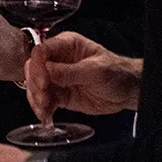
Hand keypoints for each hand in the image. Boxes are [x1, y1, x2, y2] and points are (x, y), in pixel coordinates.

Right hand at [25, 31, 141, 122]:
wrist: (127, 91)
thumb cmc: (116, 72)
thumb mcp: (96, 70)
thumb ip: (71, 71)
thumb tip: (47, 71)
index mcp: (67, 45)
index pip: (42, 51)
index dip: (38, 66)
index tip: (42, 82)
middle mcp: (58, 59)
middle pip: (34, 68)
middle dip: (35, 85)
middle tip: (44, 99)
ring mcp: (57, 78)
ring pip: (35, 85)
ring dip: (36, 98)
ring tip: (45, 110)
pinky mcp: (60, 94)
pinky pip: (44, 100)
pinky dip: (41, 108)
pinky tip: (45, 116)